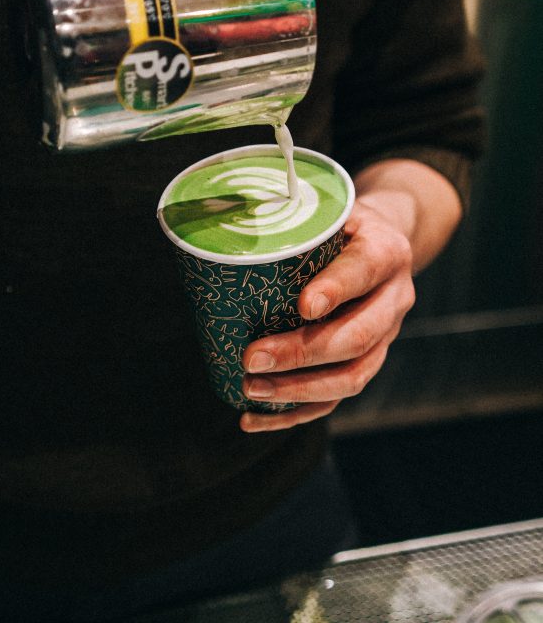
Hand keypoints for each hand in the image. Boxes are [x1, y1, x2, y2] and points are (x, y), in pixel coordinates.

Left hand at [239, 159, 462, 432]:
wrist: (384, 242)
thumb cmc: (342, 226)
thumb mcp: (332, 210)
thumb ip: (300, 224)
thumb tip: (232, 238)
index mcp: (387, 252)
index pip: (364, 271)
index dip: (335, 290)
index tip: (301, 306)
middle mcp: (394, 300)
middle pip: (357, 337)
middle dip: (302, 354)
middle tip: (252, 357)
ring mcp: (385, 338)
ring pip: (352, 377)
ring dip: (298, 389)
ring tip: (251, 388)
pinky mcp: (367, 362)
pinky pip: (336, 398)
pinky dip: (294, 412)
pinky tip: (253, 417)